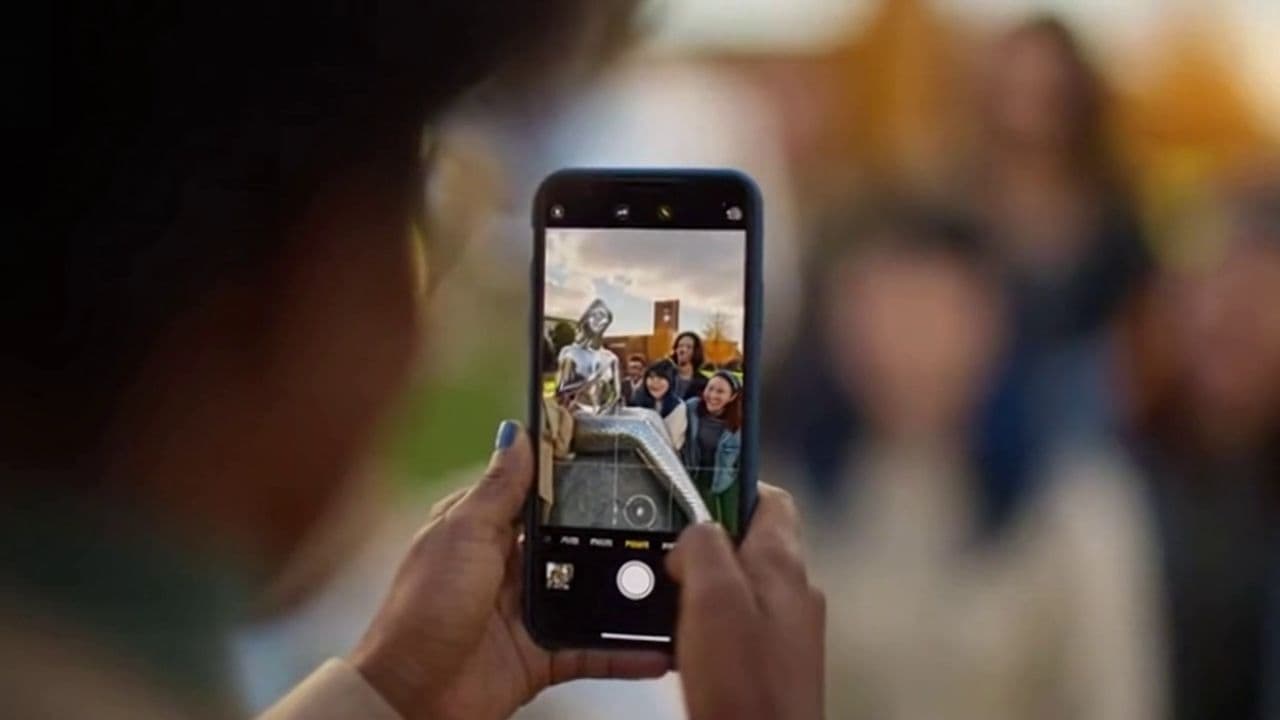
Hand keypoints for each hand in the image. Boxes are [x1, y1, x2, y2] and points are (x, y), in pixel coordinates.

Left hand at [349, 420, 669, 719]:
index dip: (571, 479)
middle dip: (611, 536)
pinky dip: (624, 652)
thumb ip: (497, 489)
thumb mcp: (461, 535)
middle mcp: (508, 568)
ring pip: (589, 595)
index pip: (535, 495)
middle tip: (662, 522)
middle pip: (570, 543)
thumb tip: (516, 433)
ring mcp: (528, 612)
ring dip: (625, 593)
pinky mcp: (543, 655)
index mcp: (483, 531)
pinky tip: (655, 647)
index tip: (616, 460)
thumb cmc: (422, 611)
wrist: (413, 697)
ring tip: (669, 583)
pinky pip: (592, 648)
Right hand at [667, 485, 825, 719]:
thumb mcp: (712, 598)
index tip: (692, 488)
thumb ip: (703, 547)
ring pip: (737, 584)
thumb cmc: (744, 689)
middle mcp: (792, 593)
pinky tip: (682, 641)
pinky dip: (705, 623)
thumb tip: (696, 531)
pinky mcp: (770, 663)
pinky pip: (735, 623)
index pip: (768, 498)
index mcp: (782, 565)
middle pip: (746, 542)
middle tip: (666, 555)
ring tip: (668, 600)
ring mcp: (784, 630)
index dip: (729, 486)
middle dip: (703, 543)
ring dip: (700, 586)